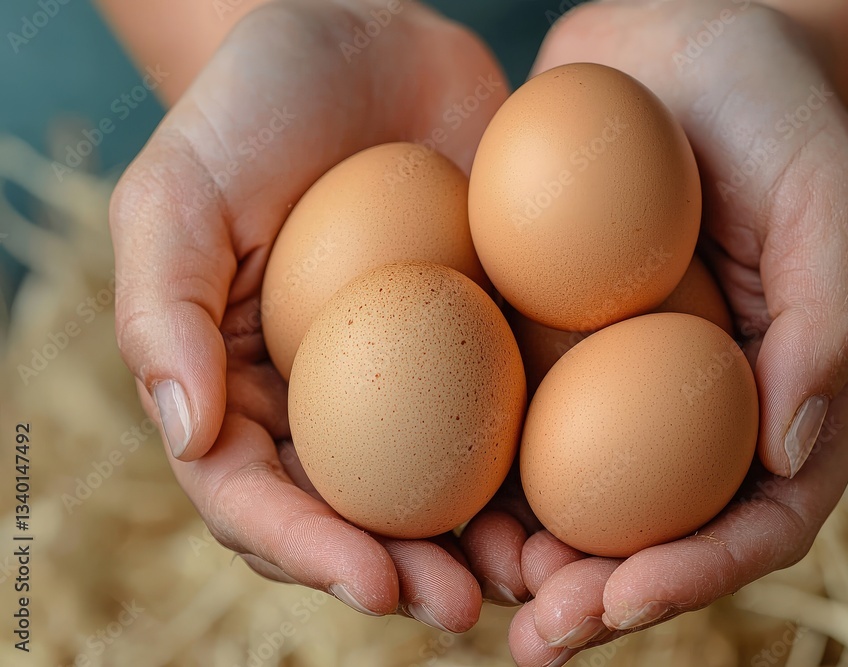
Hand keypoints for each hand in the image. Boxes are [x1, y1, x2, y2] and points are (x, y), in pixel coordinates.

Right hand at [109, 0, 512, 630]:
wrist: (368, 39)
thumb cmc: (256, 106)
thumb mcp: (180, 191)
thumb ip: (164, 311)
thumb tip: (187, 435)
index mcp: (239, 387)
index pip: (256, 496)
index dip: (309, 551)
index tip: (376, 582)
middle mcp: (326, 400)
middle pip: (356, 518)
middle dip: (406, 575)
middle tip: (466, 607)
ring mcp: (412, 378)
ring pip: (441, 493)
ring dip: (485, 551)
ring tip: (539, 582)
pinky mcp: (485, 341)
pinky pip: (511, 420)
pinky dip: (542, 473)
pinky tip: (580, 502)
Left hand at [495, 2, 847, 663]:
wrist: (678, 39)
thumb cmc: (770, 109)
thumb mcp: (825, 195)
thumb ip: (827, 320)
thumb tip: (789, 456)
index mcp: (788, 394)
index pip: (762, 516)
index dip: (699, 573)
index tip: (623, 600)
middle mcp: (703, 405)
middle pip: (661, 533)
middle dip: (602, 595)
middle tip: (534, 631)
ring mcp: (625, 379)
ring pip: (583, 496)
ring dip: (533, 556)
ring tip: (471, 589)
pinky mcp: (557, 341)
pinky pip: (519, 417)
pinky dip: (485, 468)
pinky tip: (433, 495)